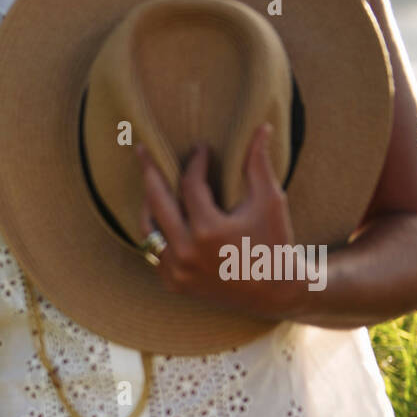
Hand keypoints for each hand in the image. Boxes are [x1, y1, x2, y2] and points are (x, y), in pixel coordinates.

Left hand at [137, 123, 303, 320]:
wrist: (274, 291)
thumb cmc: (275, 241)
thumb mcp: (270, 201)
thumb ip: (258, 163)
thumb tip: (259, 125)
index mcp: (209, 231)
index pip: (190, 185)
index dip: (196, 162)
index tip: (201, 148)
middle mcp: (186, 253)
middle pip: (156, 202)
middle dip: (149, 172)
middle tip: (141, 150)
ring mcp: (176, 271)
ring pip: (148, 228)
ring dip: (149, 203)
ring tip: (150, 182)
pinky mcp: (172, 283)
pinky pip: (154, 250)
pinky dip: (156, 231)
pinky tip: (158, 213)